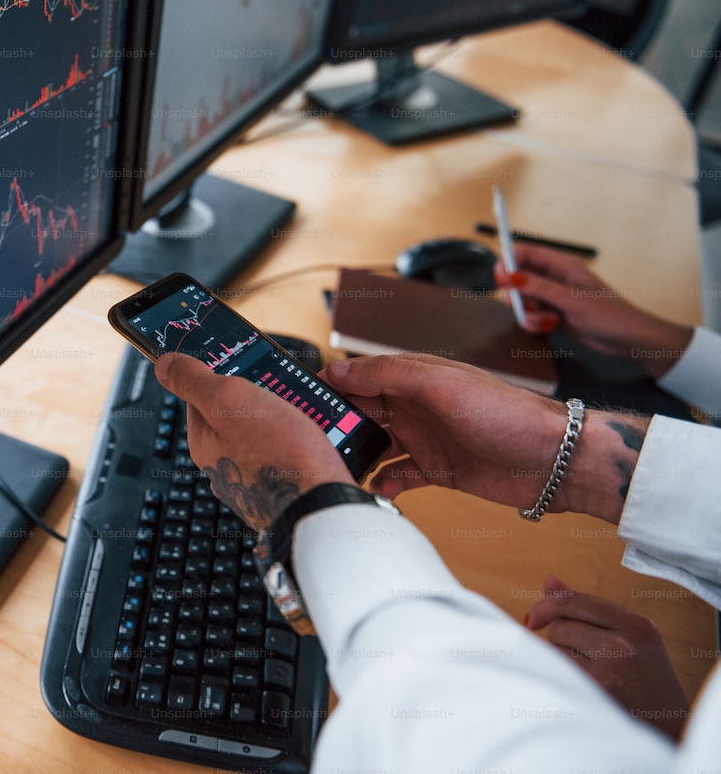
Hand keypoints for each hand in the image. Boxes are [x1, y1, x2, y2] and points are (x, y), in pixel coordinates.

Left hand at [154, 353, 354, 530]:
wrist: (320, 507)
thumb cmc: (277, 456)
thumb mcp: (229, 400)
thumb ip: (194, 380)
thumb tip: (164, 364)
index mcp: (203, 440)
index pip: (200, 393)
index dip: (221, 373)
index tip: (241, 362)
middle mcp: (222, 462)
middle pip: (234, 413)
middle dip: (256, 395)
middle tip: (279, 387)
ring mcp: (251, 476)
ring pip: (262, 431)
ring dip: (281, 414)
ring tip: (300, 408)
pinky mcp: (279, 486)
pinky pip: (283, 450)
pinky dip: (296, 437)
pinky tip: (310, 433)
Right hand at [323, 354, 648, 523]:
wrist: (556, 460)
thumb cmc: (508, 414)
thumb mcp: (441, 384)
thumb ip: (388, 374)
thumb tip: (339, 368)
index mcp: (414, 378)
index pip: (359, 376)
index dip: (330, 387)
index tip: (301, 402)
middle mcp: (416, 406)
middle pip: (361, 413)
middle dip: (336, 426)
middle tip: (312, 442)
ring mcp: (426, 439)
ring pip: (375, 446)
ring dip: (356, 457)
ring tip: (339, 468)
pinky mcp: (438, 470)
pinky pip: (398, 476)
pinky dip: (384, 483)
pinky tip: (377, 489)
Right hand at [495, 245, 691, 377]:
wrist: (627, 340)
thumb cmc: (606, 314)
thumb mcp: (570, 299)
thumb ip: (538, 287)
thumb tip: (509, 276)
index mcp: (562, 266)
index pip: (527, 254)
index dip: (510, 262)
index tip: (500, 278)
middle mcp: (555, 280)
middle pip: (520, 278)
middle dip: (517, 293)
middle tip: (519, 306)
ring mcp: (554, 298)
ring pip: (525, 300)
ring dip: (528, 312)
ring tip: (545, 321)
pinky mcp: (554, 316)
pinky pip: (533, 316)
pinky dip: (535, 323)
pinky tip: (550, 328)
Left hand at [526, 576, 688, 738]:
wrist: (670, 731)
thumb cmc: (644, 683)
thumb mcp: (630, 640)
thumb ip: (588, 611)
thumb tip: (550, 582)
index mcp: (637, 625)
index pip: (574, 600)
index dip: (546, 606)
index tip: (534, 620)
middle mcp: (626, 642)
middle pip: (560, 625)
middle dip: (560, 639)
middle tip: (584, 661)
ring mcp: (612, 666)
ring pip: (555, 647)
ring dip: (560, 659)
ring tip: (588, 676)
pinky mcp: (596, 688)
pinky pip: (555, 669)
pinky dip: (557, 676)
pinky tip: (578, 688)